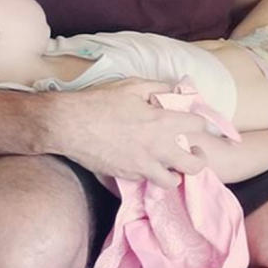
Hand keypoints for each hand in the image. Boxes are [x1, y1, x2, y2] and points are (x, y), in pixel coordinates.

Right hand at [47, 78, 210, 187]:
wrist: (67, 125)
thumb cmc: (99, 102)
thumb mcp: (132, 86)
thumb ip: (158, 88)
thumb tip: (173, 89)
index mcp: (162, 122)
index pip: (198, 125)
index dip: (200, 122)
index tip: (195, 123)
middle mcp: (158, 148)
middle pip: (195, 165)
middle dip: (199, 159)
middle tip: (194, 152)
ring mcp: (143, 166)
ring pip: (172, 181)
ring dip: (175, 173)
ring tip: (171, 165)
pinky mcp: (127, 176)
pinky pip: (147, 180)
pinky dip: (150, 174)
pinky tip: (145, 164)